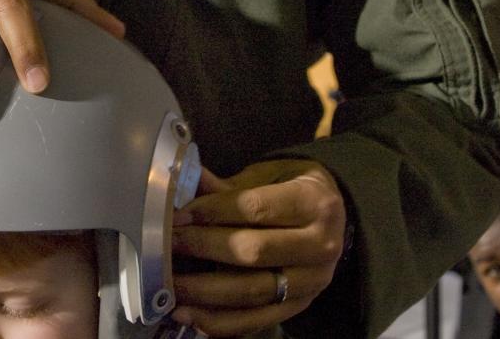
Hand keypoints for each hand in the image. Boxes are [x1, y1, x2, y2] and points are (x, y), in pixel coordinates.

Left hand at [170, 159, 345, 336]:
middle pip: (254, 252)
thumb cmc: (291, 189)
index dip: (213, 212)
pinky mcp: (300, 308)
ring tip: (171, 287)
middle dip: (204, 248)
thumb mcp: (266, 177)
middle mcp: (320, 246)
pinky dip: (220, 322)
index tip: (179, 215)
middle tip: (168, 245)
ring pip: (254, 291)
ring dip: (206, 292)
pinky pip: (257, 321)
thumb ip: (226, 186)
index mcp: (313, 203)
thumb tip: (179, 184)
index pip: (256, 209)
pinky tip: (190, 315)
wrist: (331, 218)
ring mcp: (312, 282)